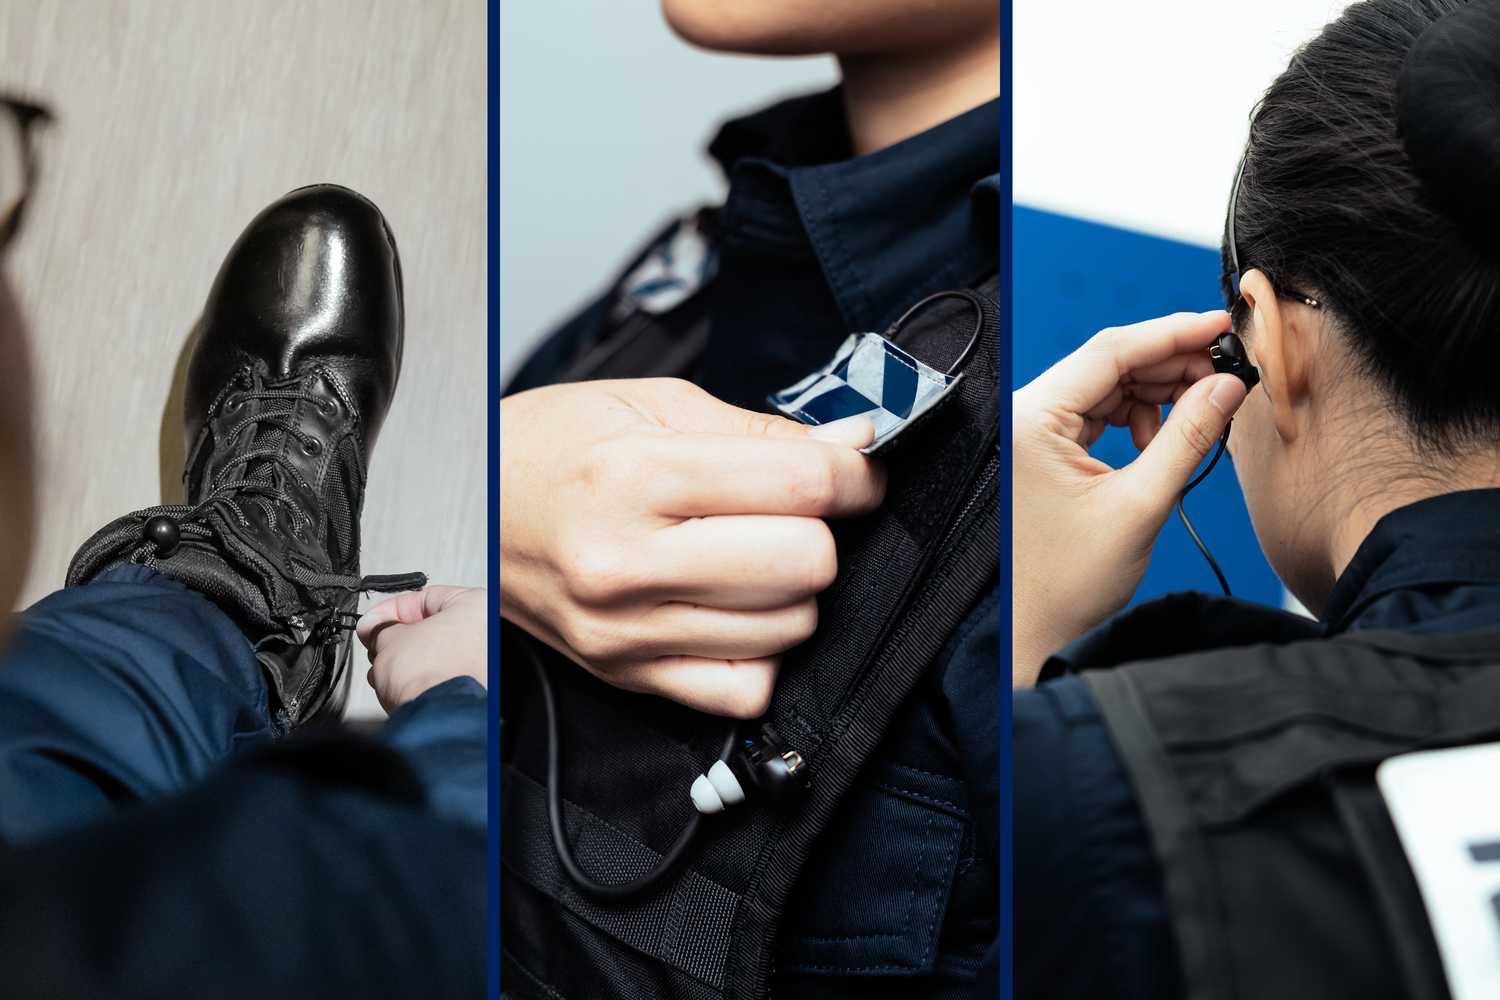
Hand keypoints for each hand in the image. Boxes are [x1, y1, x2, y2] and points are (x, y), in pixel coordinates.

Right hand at [356, 585, 486, 712]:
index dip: (388, 611)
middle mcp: (488, 632)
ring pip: (435, 654)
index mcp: (477, 605)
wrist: (435, 717)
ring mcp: (486, 663)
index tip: (370, 624)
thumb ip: (383, 627)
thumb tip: (380, 630)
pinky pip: (443, 674)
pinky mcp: (477, 687)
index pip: (423, 598)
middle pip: (430, 628)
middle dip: (396, 639)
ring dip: (404, 661)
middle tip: (376, 645)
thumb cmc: (427, 673)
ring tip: (385, 670)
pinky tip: (401, 687)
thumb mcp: (388, 636)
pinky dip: (420, 678)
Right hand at [500, 378, 884, 717]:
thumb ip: (761, 431)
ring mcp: (626, 630)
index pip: (802, 484)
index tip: (854, 468)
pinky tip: (739, 612)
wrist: (477, 507)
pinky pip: (746, 690)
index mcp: (635, 475)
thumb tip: (854, 444)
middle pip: (806, 561)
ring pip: (790, 628)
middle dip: (821, 530)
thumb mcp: (652, 407)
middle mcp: (627, 561)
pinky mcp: (629, 675)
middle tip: (795, 512)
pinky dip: (762, 652)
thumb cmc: (554, 449)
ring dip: (793, 591)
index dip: (854, 472)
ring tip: (754, 555)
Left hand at [1012, 311, 1246, 686]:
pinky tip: (1160, 437)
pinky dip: (1136, 416)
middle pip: (1108, 363)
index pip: (1109, 351)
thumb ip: (1189, 437)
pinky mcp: (1041, 451)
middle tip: (1225, 370)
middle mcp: (1022, 418)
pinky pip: (1095, 414)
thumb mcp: (1140, 503)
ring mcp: (1029, 433)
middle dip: (1171, 363)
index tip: (1221, 324)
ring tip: (1199, 411)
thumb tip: (1226, 385)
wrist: (1031, 631)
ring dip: (1156, 392)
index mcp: (1030, 420)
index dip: (1173, 333)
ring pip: (1105, 386)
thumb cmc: (1064, 583)